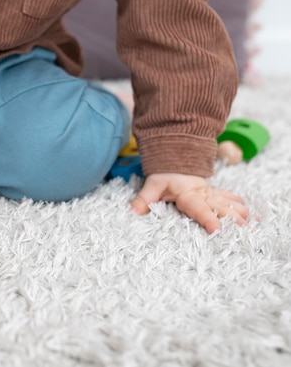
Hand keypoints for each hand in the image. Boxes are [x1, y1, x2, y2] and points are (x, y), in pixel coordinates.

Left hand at [130, 173, 248, 232]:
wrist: (176, 155)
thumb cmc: (165, 173)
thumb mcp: (153, 184)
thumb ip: (144, 199)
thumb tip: (132, 212)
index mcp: (189, 194)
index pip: (199, 209)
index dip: (208, 219)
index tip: (217, 230)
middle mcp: (204, 194)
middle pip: (221, 207)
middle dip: (234, 219)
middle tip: (246, 230)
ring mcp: (212, 193)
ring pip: (229, 203)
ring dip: (241, 213)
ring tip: (253, 224)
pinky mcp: (215, 193)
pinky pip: (230, 198)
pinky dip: (240, 205)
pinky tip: (252, 214)